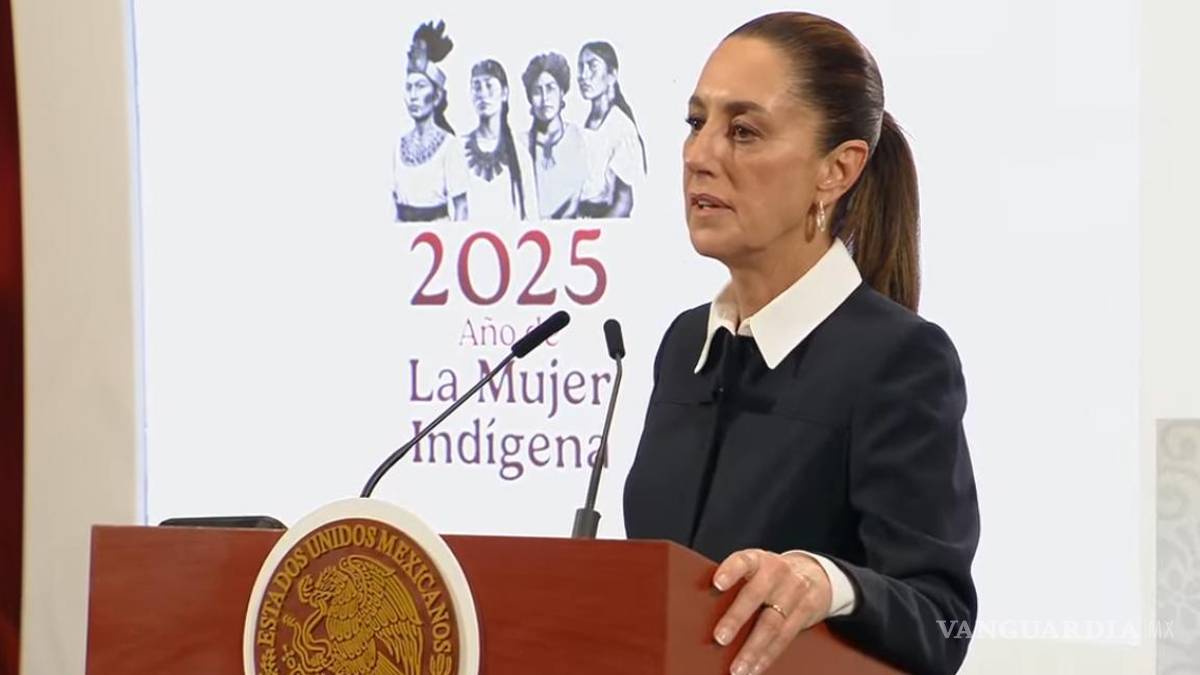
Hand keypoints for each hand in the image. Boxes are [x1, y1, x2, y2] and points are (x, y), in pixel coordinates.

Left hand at [712, 549, 831, 674]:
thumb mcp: (756, 568)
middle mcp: (778, 573)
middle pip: (756, 595)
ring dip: (753, 649)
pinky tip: (754, 669)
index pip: (743, 561)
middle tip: (720, 638)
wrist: (816, 574)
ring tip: (737, 668)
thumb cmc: (770, 575)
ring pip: (772, 623)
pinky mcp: (806, 612)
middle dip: (737, 618)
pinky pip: (785, 638)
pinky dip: (767, 656)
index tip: (716, 584)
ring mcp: (794, 592)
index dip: (731, 570)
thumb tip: (699, 609)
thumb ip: (736, 583)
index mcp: (758, 560)